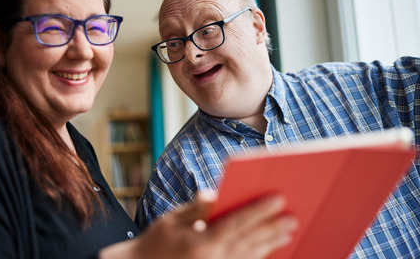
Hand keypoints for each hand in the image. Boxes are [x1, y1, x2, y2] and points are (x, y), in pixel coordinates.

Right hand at [100, 192, 296, 258]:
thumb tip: (214, 194)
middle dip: (272, 228)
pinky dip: (257, 257)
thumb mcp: (171, 219)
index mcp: (202, 242)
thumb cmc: (155, 242)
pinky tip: (269, 250)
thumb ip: (197, 208)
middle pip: (250, 241)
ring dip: (270, 244)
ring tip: (287, 232)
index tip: (278, 199)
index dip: (260, 210)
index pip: (238, 223)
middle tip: (292, 217)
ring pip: (250, 256)